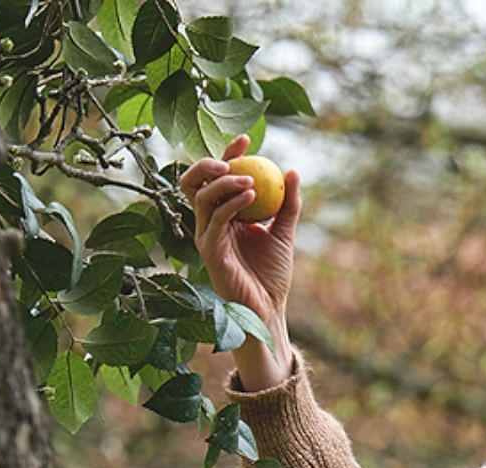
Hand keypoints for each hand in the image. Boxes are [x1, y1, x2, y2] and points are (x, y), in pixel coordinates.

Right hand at [177, 133, 301, 331]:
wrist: (269, 308)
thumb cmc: (272, 274)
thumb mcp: (284, 232)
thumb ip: (289, 203)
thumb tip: (292, 170)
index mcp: (224, 215)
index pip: (217, 178)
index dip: (228, 156)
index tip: (245, 140)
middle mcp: (210, 223)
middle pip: (193, 182)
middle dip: (207, 163)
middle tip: (232, 160)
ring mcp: (206, 236)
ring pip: (202, 197)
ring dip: (225, 183)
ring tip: (251, 181)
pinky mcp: (209, 251)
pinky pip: (215, 219)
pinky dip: (232, 203)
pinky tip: (252, 196)